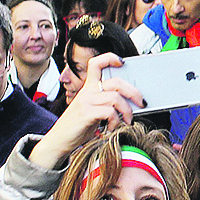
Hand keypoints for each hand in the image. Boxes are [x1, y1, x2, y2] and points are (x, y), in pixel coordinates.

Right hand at [30, 53, 143, 168]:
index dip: (110, 58)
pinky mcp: (86, 113)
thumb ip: (106, 103)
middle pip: (116, 82)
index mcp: (88, 88)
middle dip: (134, 92)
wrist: (57, 141)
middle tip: (141, 103)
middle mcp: (87, 92)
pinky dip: (116, 121)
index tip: (122, 62)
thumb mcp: (92, 110)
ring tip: (127, 120)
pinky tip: (112, 127)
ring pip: (116, 97)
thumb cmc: (77, 126)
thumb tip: (130, 102)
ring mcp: (86, 102)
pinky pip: (109, 112)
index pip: (96, 64)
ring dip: (127, 111)